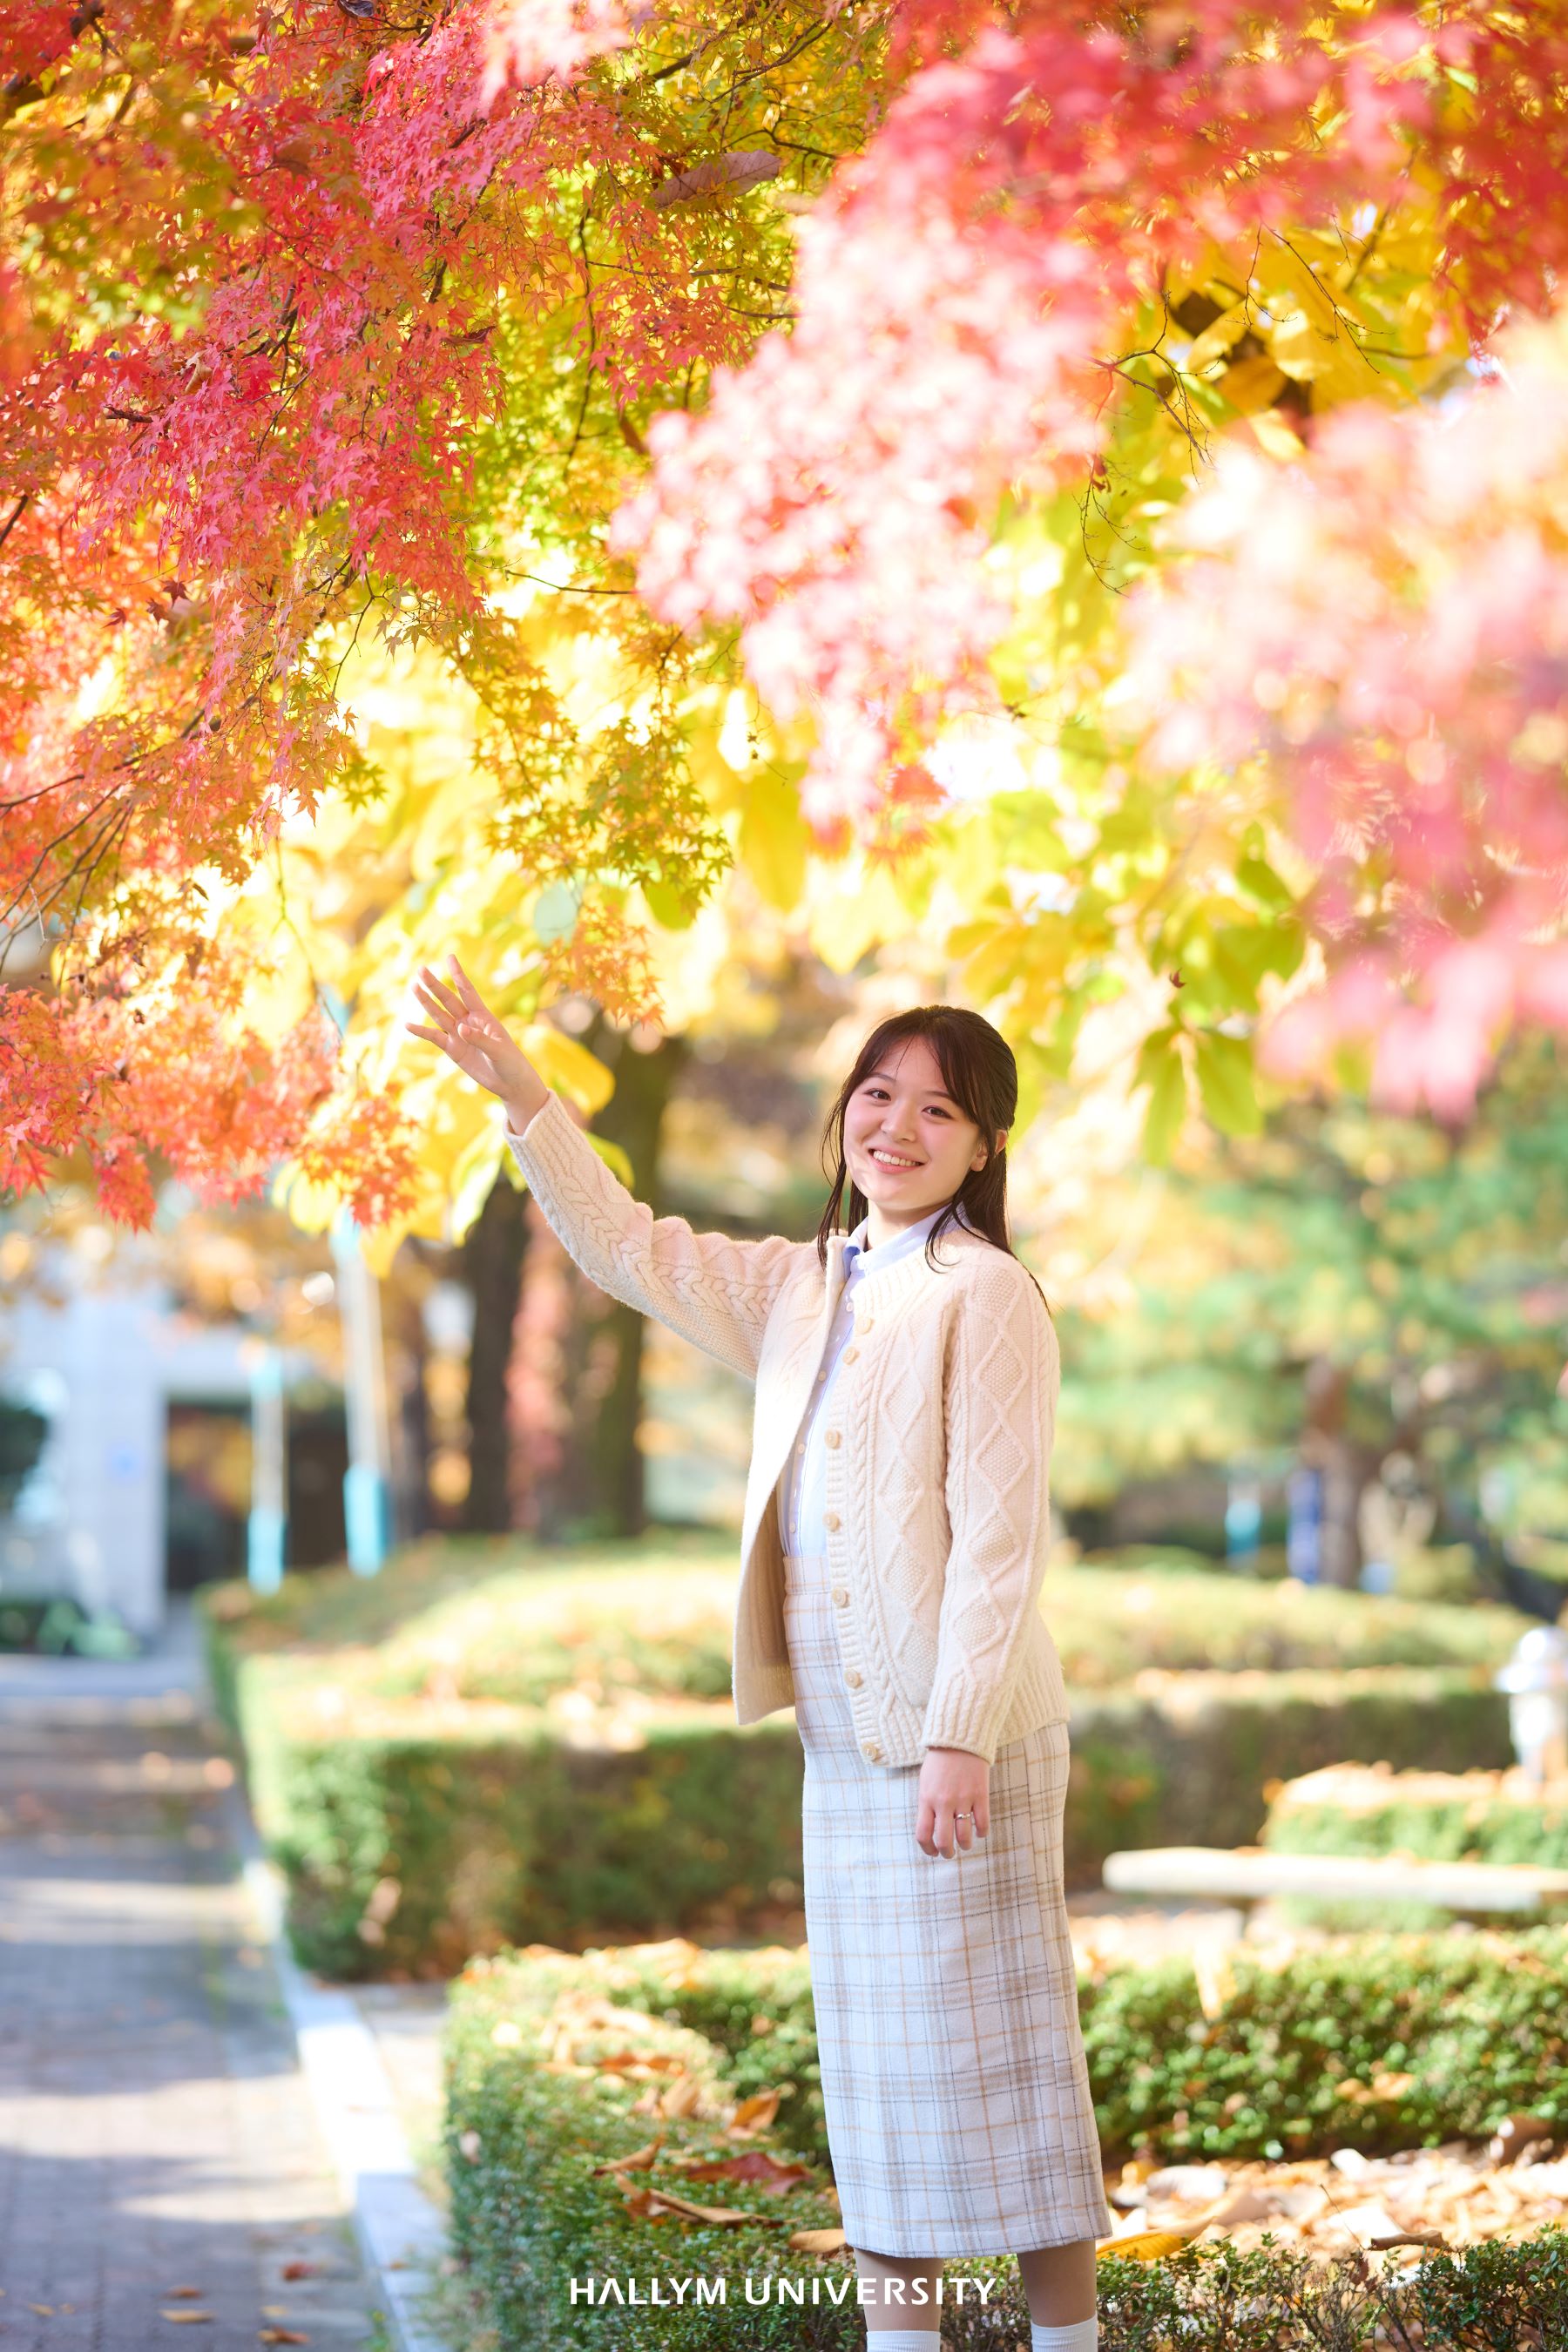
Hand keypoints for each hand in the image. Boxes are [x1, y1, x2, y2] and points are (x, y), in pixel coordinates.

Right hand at [406, 955, 549, 1126]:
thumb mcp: (499, 1050)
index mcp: (483, 1016)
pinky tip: (408, 1024)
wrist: (510, 1083)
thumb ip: (480, 1039)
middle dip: (435, 985)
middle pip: (448, 1000)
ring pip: (439, 1015)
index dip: (458, 975)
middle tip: (421, 969)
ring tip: (413, 987)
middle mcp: (468, 1021)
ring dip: (426, 1002)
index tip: (450, 957)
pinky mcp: (453, 1050)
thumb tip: (461, 1029)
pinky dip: (421, 1032)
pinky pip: (434, 1038)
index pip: (468, 991)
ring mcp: (459, 1035)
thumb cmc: (510, 1062)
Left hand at [915, 1746, 989, 1858]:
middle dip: (947, 1853)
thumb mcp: (925, 1783)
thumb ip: (926, 1805)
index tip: (932, 1852)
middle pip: (944, 1841)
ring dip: (965, 1845)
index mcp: (926, 1799)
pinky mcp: (980, 1795)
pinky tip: (979, 1831)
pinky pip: (982, 1824)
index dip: (927, 1849)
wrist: (959, 1741)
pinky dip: (981, 1832)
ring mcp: (963, 1799)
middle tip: (949, 1853)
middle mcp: (943, 1802)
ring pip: (965, 1836)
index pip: (923, 1834)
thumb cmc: (939, 1762)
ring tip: (965, 1844)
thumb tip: (930, 1830)